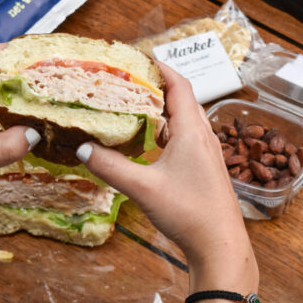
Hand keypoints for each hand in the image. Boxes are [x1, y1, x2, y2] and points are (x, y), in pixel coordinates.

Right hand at [76, 63, 258, 297]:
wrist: (220, 246)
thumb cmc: (189, 213)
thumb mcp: (143, 189)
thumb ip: (111, 167)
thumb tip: (82, 149)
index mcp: (192, 131)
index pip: (180, 85)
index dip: (161, 67)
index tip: (140, 57)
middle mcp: (203, 137)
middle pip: (182, 100)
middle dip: (157, 87)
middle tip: (130, 81)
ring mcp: (207, 154)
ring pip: (185, 121)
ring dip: (163, 111)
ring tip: (135, 108)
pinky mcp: (206, 170)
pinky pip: (186, 140)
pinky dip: (167, 133)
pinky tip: (150, 145)